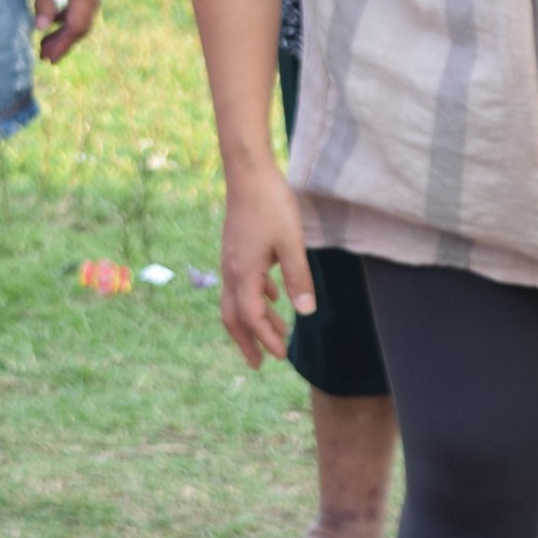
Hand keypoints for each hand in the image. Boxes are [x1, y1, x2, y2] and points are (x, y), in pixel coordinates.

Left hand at [32, 0, 103, 62]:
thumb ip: (45, 0)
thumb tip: (41, 27)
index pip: (76, 26)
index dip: (62, 44)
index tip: (48, 57)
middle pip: (82, 26)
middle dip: (64, 43)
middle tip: (45, 55)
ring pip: (83, 18)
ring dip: (65, 32)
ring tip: (46, 42)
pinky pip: (82, 7)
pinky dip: (68, 18)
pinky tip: (53, 21)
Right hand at [216, 160, 312, 365]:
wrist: (249, 174)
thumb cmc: (271, 205)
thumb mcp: (292, 244)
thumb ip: (298, 278)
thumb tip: (306, 312)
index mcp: (243, 274)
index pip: (252, 317)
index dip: (266, 339)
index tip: (281, 357)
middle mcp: (231, 271)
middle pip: (234, 316)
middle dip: (248, 341)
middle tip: (261, 363)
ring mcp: (232, 260)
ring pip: (237, 300)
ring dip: (255, 320)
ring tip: (277, 334)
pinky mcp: (237, 249)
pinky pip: (242, 282)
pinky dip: (257, 297)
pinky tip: (274, 296)